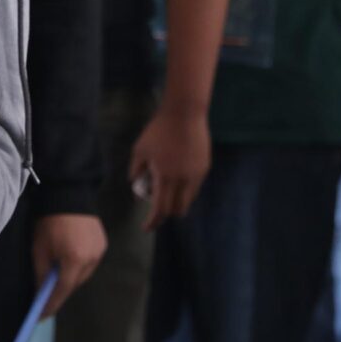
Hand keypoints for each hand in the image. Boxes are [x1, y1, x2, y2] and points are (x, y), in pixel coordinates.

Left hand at [32, 213, 108, 309]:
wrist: (68, 194)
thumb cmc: (49, 222)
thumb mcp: (39, 248)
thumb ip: (41, 274)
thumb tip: (41, 293)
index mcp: (74, 260)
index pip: (63, 290)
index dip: (52, 304)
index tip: (42, 316)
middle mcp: (91, 259)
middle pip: (74, 284)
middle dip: (60, 291)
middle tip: (46, 295)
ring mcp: (100, 252)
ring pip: (83, 275)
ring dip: (70, 277)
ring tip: (57, 273)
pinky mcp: (103, 244)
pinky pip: (90, 264)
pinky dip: (78, 266)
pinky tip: (68, 260)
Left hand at [129, 105, 209, 227]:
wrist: (185, 113)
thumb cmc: (158, 131)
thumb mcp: (140, 150)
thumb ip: (136, 170)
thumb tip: (135, 186)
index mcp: (165, 177)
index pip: (160, 209)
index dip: (153, 221)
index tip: (146, 227)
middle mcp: (183, 180)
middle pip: (177, 209)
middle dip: (166, 214)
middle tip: (157, 210)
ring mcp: (197, 174)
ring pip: (188, 199)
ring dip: (177, 201)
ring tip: (167, 190)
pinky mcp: (204, 167)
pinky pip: (194, 186)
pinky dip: (185, 189)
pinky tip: (177, 177)